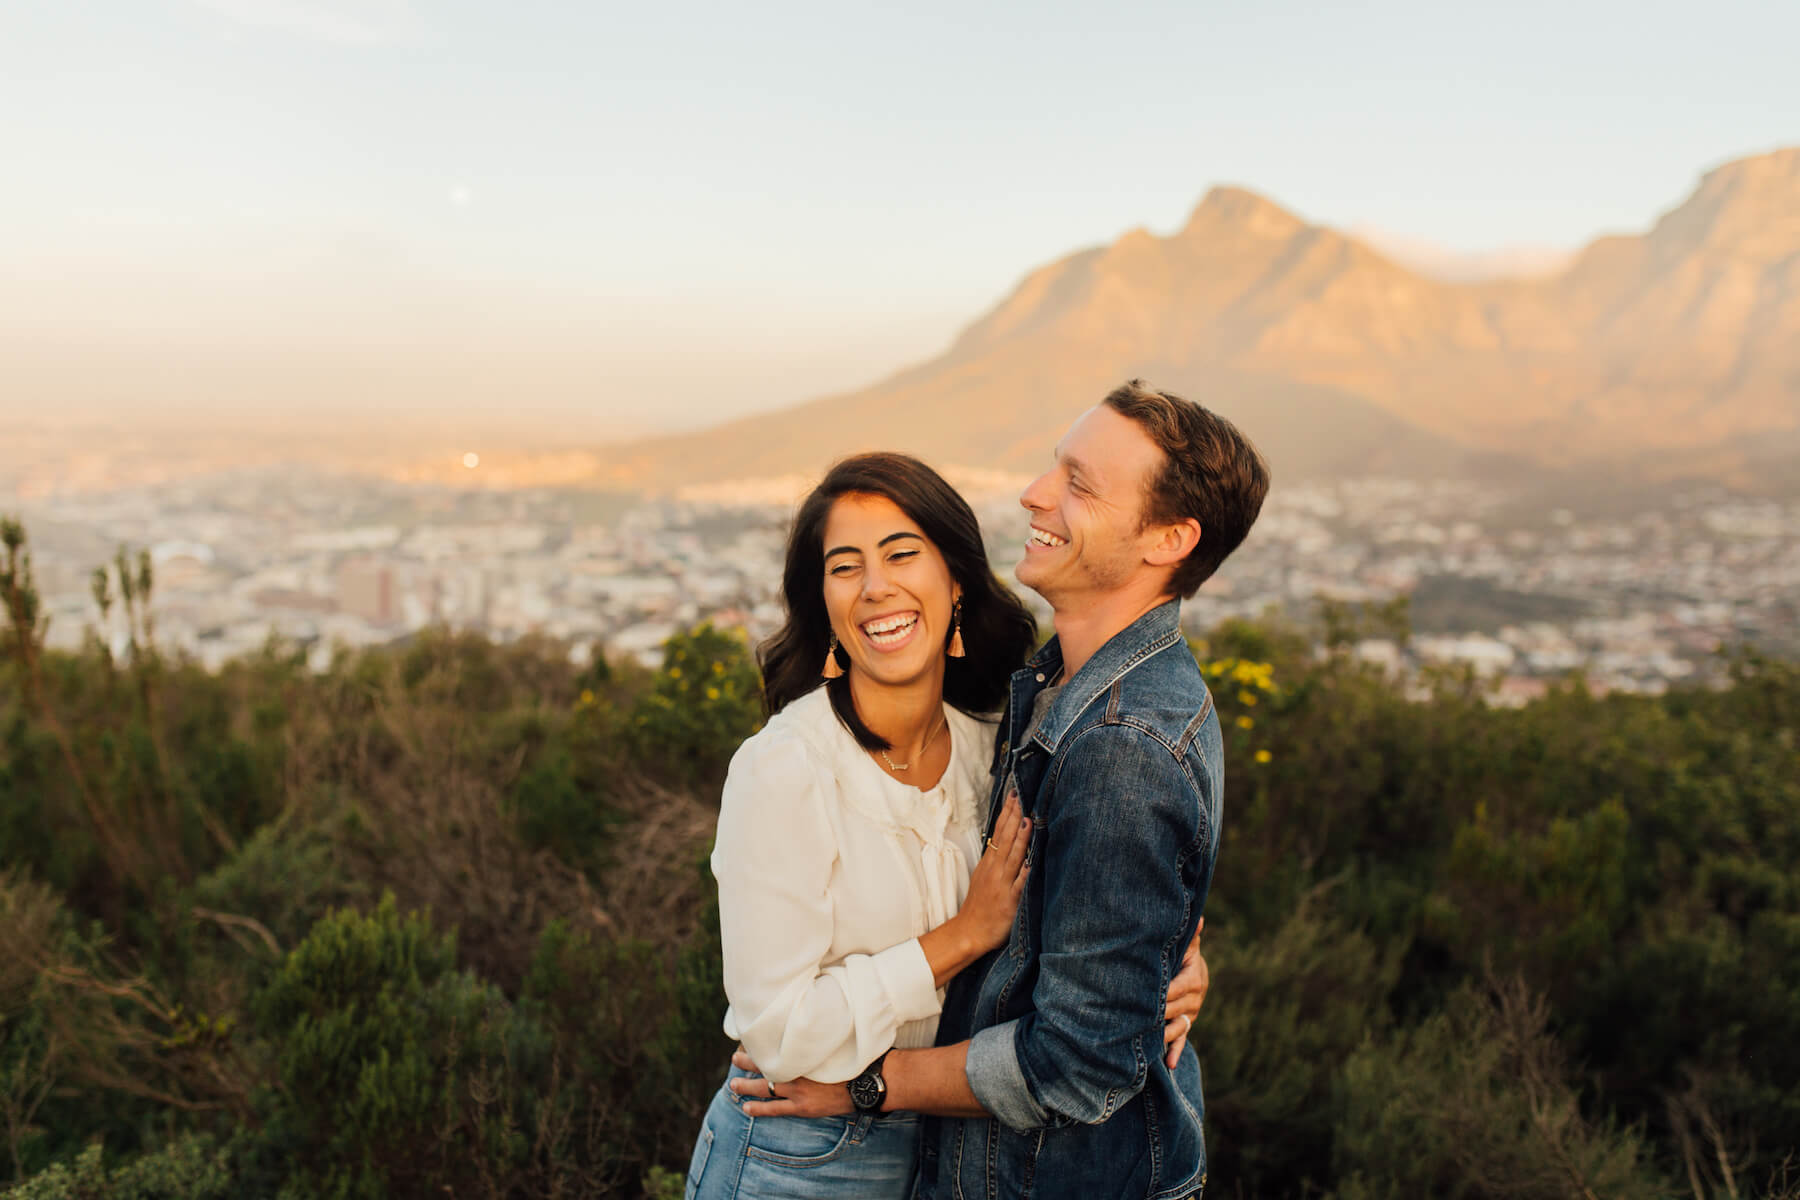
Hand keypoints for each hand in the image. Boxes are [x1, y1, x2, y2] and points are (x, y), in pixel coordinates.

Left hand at [728, 1047, 854, 1117]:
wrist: (864, 1085)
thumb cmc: (850, 1062)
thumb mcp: (832, 1046)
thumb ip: (816, 1041)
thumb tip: (808, 1028)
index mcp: (803, 1054)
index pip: (776, 1047)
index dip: (761, 1045)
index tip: (750, 1040)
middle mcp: (797, 1071)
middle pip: (765, 1066)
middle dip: (748, 1062)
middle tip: (735, 1058)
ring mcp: (798, 1091)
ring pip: (765, 1088)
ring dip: (747, 1086)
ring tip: (733, 1086)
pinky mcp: (802, 1107)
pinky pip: (775, 1109)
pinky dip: (759, 1109)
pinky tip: (747, 1108)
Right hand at [956, 790, 1029, 953]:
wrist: (969, 932)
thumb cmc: (979, 905)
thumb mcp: (984, 876)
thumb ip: (996, 859)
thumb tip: (1008, 838)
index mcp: (989, 863)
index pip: (998, 832)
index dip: (1007, 813)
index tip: (1014, 795)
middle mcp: (995, 870)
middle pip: (1005, 838)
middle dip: (1014, 817)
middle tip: (1021, 796)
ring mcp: (1002, 885)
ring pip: (1012, 857)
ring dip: (1020, 838)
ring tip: (1027, 819)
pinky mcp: (1010, 901)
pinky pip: (1019, 885)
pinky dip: (1025, 872)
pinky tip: (1033, 861)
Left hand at [1162, 916, 1207, 1068]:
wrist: (1192, 973)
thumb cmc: (1184, 955)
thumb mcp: (1187, 945)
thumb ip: (1190, 936)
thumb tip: (1199, 917)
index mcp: (1194, 978)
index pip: (1179, 987)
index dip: (1165, 992)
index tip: (1149, 997)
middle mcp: (1195, 999)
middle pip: (1176, 1008)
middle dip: (1159, 1014)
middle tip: (1139, 1020)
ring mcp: (1190, 1015)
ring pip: (1179, 1026)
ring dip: (1166, 1035)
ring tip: (1152, 1041)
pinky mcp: (1185, 1026)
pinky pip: (1181, 1039)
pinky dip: (1175, 1051)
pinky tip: (1168, 1063)